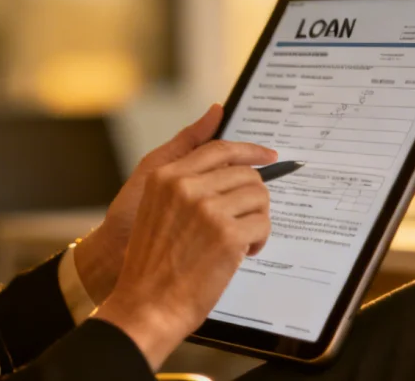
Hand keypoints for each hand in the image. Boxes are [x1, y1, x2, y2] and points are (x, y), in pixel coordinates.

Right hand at [76, 105, 268, 302]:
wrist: (146, 303)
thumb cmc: (151, 259)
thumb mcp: (155, 202)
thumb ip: (185, 161)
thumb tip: (215, 111)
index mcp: (166, 176)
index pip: (219, 149)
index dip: (249, 151)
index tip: (268, 156)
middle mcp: (185, 186)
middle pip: (245, 174)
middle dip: (252, 198)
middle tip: (243, 220)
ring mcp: (207, 209)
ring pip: (259, 197)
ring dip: (256, 219)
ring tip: (240, 239)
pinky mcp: (226, 235)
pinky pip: (263, 224)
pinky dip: (258, 241)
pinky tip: (241, 254)